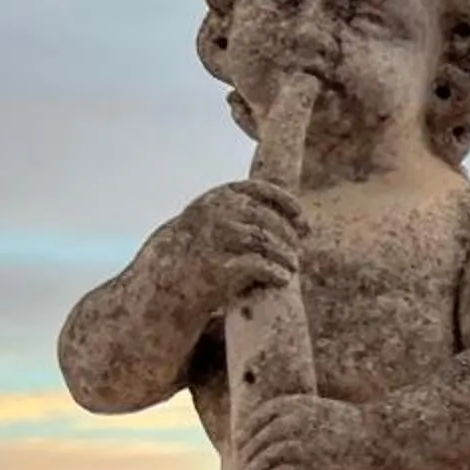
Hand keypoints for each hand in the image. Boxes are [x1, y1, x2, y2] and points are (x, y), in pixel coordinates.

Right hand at [158, 181, 302, 313]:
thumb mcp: (214, 218)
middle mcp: (216, 212)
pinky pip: (260, 265)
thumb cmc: (197, 248)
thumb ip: (242, 209)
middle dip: (288, 234)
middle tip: (298, 250)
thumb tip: (294, 216)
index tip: (302, 219)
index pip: (261, 189)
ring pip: (266, 241)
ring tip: (292, 265)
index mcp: (217, 197)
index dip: (286, 203)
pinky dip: (276, 272)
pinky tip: (282, 279)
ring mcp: (216, 237)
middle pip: (267, 218)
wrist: (167, 279)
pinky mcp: (220, 265)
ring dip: (285, 255)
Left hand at [238, 391, 377, 469]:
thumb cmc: (360, 430)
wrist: (386, 443)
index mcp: (294, 405)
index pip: (257, 418)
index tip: (239, 445)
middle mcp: (291, 423)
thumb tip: (277, 428)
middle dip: (246, 456)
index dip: (245, 433)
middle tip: (242, 469)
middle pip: (255, 441)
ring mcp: (296, 447)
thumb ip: (300, 415)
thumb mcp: (324, 410)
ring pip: (260, 461)